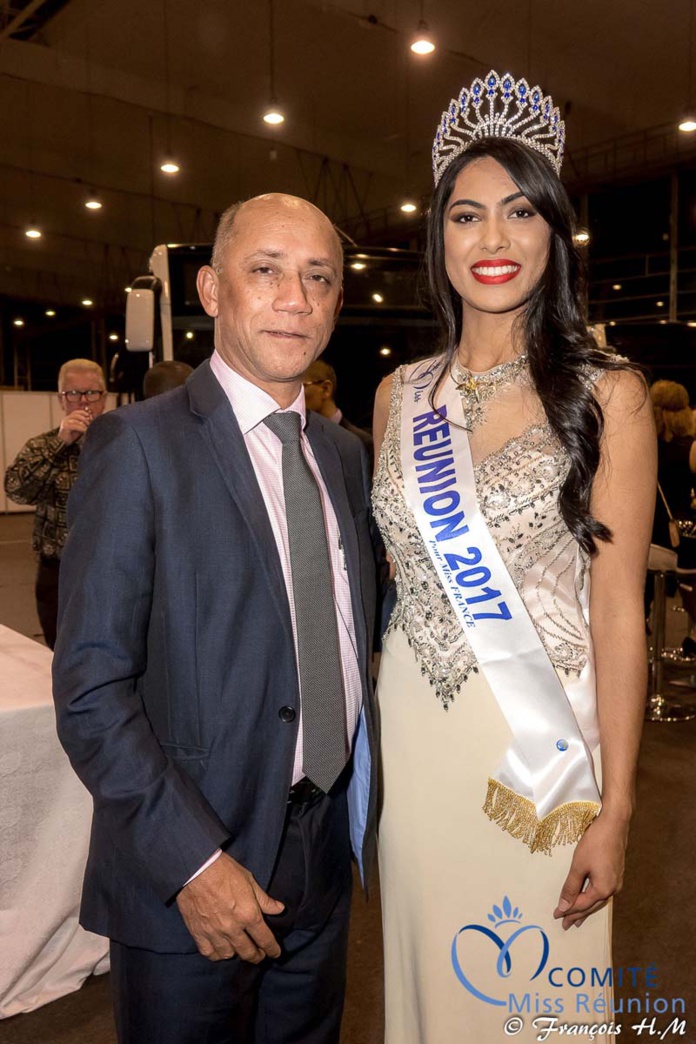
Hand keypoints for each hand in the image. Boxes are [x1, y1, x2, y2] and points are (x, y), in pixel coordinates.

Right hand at [58, 408, 92, 444]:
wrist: (64, 442)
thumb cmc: (72, 435)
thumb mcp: (79, 428)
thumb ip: (83, 423)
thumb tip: (90, 418)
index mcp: (68, 418)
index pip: (76, 412)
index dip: (83, 412)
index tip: (89, 415)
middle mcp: (66, 419)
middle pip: (76, 415)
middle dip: (84, 419)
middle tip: (89, 423)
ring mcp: (64, 422)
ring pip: (75, 420)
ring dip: (83, 424)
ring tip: (87, 428)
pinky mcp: (65, 427)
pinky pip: (74, 426)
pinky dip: (81, 428)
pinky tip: (85, 430)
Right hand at [176, 852, 284, 962]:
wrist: (195, 868)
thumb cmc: (224, 870)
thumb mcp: (249, 881)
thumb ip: (264, 900)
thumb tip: (279, 909)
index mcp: (248, 914)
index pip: (265, 939)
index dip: (272, 949)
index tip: (275, 953)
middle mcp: (233, 928)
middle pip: (248, 952)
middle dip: (257, 956)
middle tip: (260, 955)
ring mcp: (214, 932)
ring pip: (228, 955)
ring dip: (237, 954)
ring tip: (239, 949)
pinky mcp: (198, 933)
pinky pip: (209, 953)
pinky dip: (216, 954)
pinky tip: (220, 949)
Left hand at [553, 812, 628, 929]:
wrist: (614, 823)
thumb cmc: (595, 843)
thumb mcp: (579, 865)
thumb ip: (571, 887)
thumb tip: (564, 907)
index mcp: (603, 889)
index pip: (582, 905)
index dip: (568, 911)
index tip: (556, 916)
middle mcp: (613, 889)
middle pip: (592, 906)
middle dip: (577, 915)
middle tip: (565, 924)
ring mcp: (617, 882)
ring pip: (598, 900)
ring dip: (586, 908)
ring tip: (577, 918)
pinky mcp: (616, 873)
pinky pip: (603, 892)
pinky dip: (593, 898)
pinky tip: (590, 899)